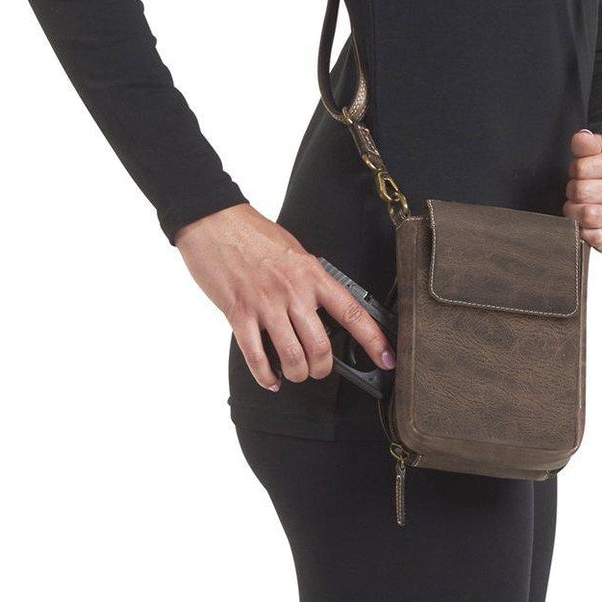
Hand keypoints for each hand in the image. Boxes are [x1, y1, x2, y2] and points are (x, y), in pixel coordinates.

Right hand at [174, 202, 394, 391]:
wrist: (215, 222)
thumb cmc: (253, 235)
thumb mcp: (296, 254)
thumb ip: (312, 282)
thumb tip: (325, 310)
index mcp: (312, 275)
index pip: (353, 312)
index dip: (374, 340)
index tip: (387, 359)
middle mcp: (293, 291)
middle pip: (321, 346)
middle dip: (323, 368)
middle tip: (319, 369)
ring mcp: (266, 304)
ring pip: (292, 357)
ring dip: (297, 374)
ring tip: (294, 373)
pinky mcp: (239, 314)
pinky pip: (256, 356)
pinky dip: (265, 376)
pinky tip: (270, 379)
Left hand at [565, 131, 601, 252]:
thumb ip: (588, 146)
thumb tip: (581, 138)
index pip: (587, 167)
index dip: (576, 170)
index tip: (580, 172)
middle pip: (584, 192)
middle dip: (573, 191)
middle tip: (577, 191)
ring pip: (588, 215)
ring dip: (575, 212)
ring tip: (578, 207)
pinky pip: (594, 237)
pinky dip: (584, 231)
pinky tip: (588, 224)